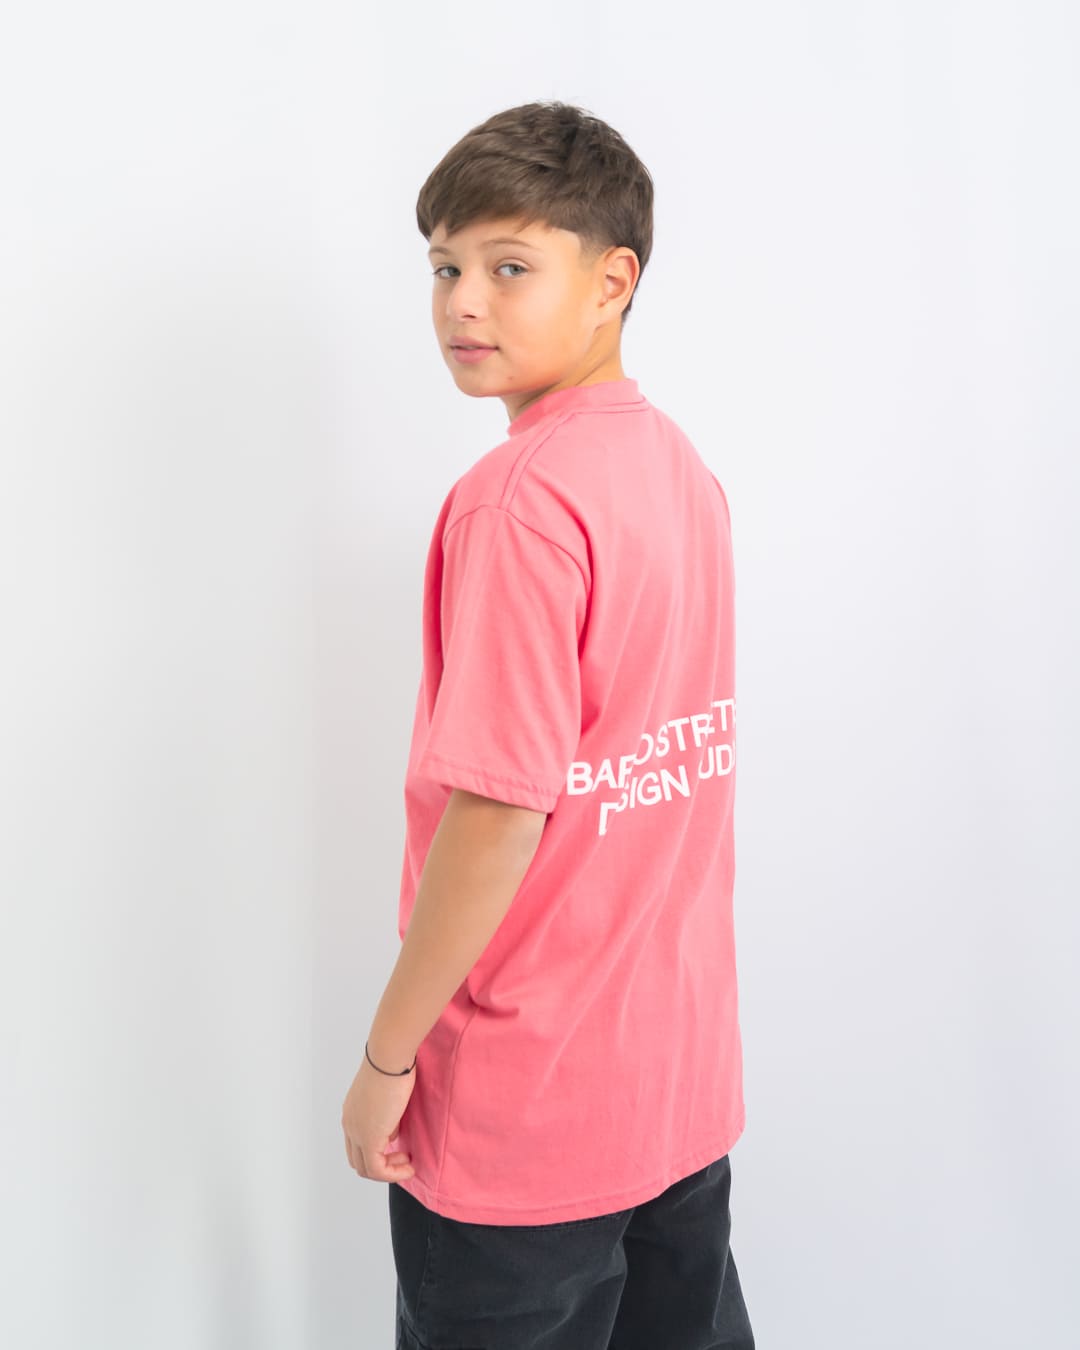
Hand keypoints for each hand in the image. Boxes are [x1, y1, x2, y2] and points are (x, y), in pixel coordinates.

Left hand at [341, 1050, 417, 1182]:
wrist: (389, 1057)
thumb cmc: (393, 1065)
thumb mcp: (389, 1094)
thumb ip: (387, 1114)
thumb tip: (392, 1131)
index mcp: (352, 1111)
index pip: (357, 1144)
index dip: (378, 1151)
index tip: (400, 1145)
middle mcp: (349, 1123)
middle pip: (358, 1160)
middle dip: (382, 1165)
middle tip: (403, 1156)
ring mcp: (356, 1131)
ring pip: (364, 1168)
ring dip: (388, 1171)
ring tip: (407, 1162)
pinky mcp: (368, 1137)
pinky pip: (376, 1169)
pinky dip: (393, 1174)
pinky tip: (409, 1165)